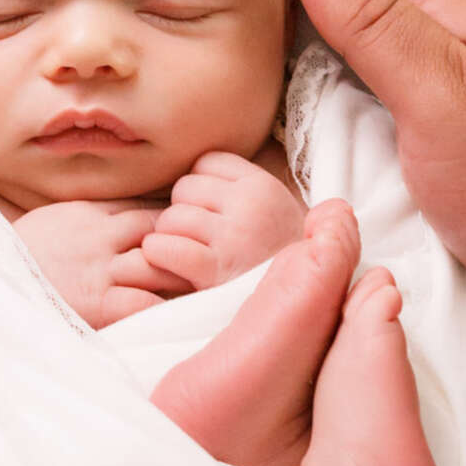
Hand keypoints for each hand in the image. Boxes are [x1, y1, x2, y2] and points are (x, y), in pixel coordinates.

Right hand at [14, 199, 193, 327]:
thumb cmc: (18, 255)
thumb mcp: (55, 220)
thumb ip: (90, 216)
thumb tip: (126, 215)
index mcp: (90, 214)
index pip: (146, 207)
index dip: (175, 217)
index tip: (200, 223)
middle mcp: (100, 237)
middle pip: (161, 229)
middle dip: (189, 241)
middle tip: (220, 252)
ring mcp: (100, 270)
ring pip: (159, 263)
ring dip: (183, 273)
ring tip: (210, 283)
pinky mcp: (97, 303)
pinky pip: (143, 302)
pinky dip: (165, 306)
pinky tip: (183, 313)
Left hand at [140, 151, 306, 290]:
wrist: (307, 303)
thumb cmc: (278, 256)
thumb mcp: (275, 209)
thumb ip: (240, 188)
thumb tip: (192, 171)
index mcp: (264, 185)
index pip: (207, 162)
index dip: (201, 184)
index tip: (210, 210)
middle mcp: (251, 205)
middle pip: (184, 187)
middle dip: (183, 210)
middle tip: (197, 236)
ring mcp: (234, 237)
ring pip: (171, 218)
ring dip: (170, 236)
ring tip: (187, 252)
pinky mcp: (215, 269)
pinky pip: (166, 248)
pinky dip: (158, 253)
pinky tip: (167, 261)